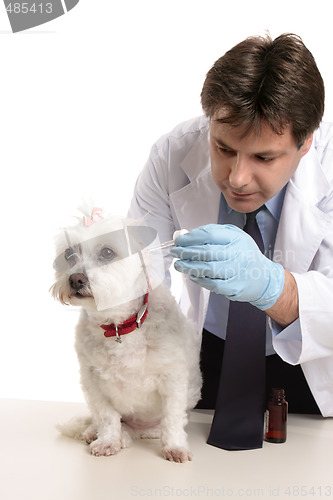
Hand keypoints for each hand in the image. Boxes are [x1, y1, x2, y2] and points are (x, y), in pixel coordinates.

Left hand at [170, 224, 284, 310]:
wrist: (263, 278)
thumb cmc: (244, 255)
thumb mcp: (235, 237)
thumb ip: (215, 233)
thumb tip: (189, 235)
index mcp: (237, 239)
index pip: (210, 234)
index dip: (191, 238)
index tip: (179, 240)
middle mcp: (238, 254)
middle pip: (206, 252)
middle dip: (186, 252)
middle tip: (175, 252)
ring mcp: (236, 272)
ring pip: (206, 269)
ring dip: (189, 267)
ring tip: (178, 265)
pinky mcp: (233, 287)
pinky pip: (211, 283)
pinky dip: (198, 279)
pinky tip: (191, 275)